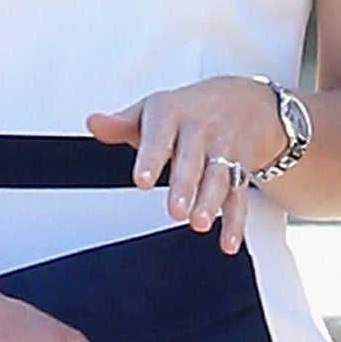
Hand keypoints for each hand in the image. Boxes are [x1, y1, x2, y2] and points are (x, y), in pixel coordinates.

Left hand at [88, 76, 278, 253]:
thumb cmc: (191, 109)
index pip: (161, 134)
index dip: (152, 157)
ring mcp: (224, 150)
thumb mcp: (154, 109)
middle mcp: (201, 131)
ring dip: (210, 201)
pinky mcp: (241, 169)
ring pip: (219, 177)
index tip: (143, 179)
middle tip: (176, 208)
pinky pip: (239, 196)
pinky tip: (227, 241)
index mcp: (174, 114)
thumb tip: (95, 124)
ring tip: (199, 222)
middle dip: (186, 184)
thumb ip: (122, 123)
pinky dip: (235, 221)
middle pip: (193, 159)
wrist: (245, 100)